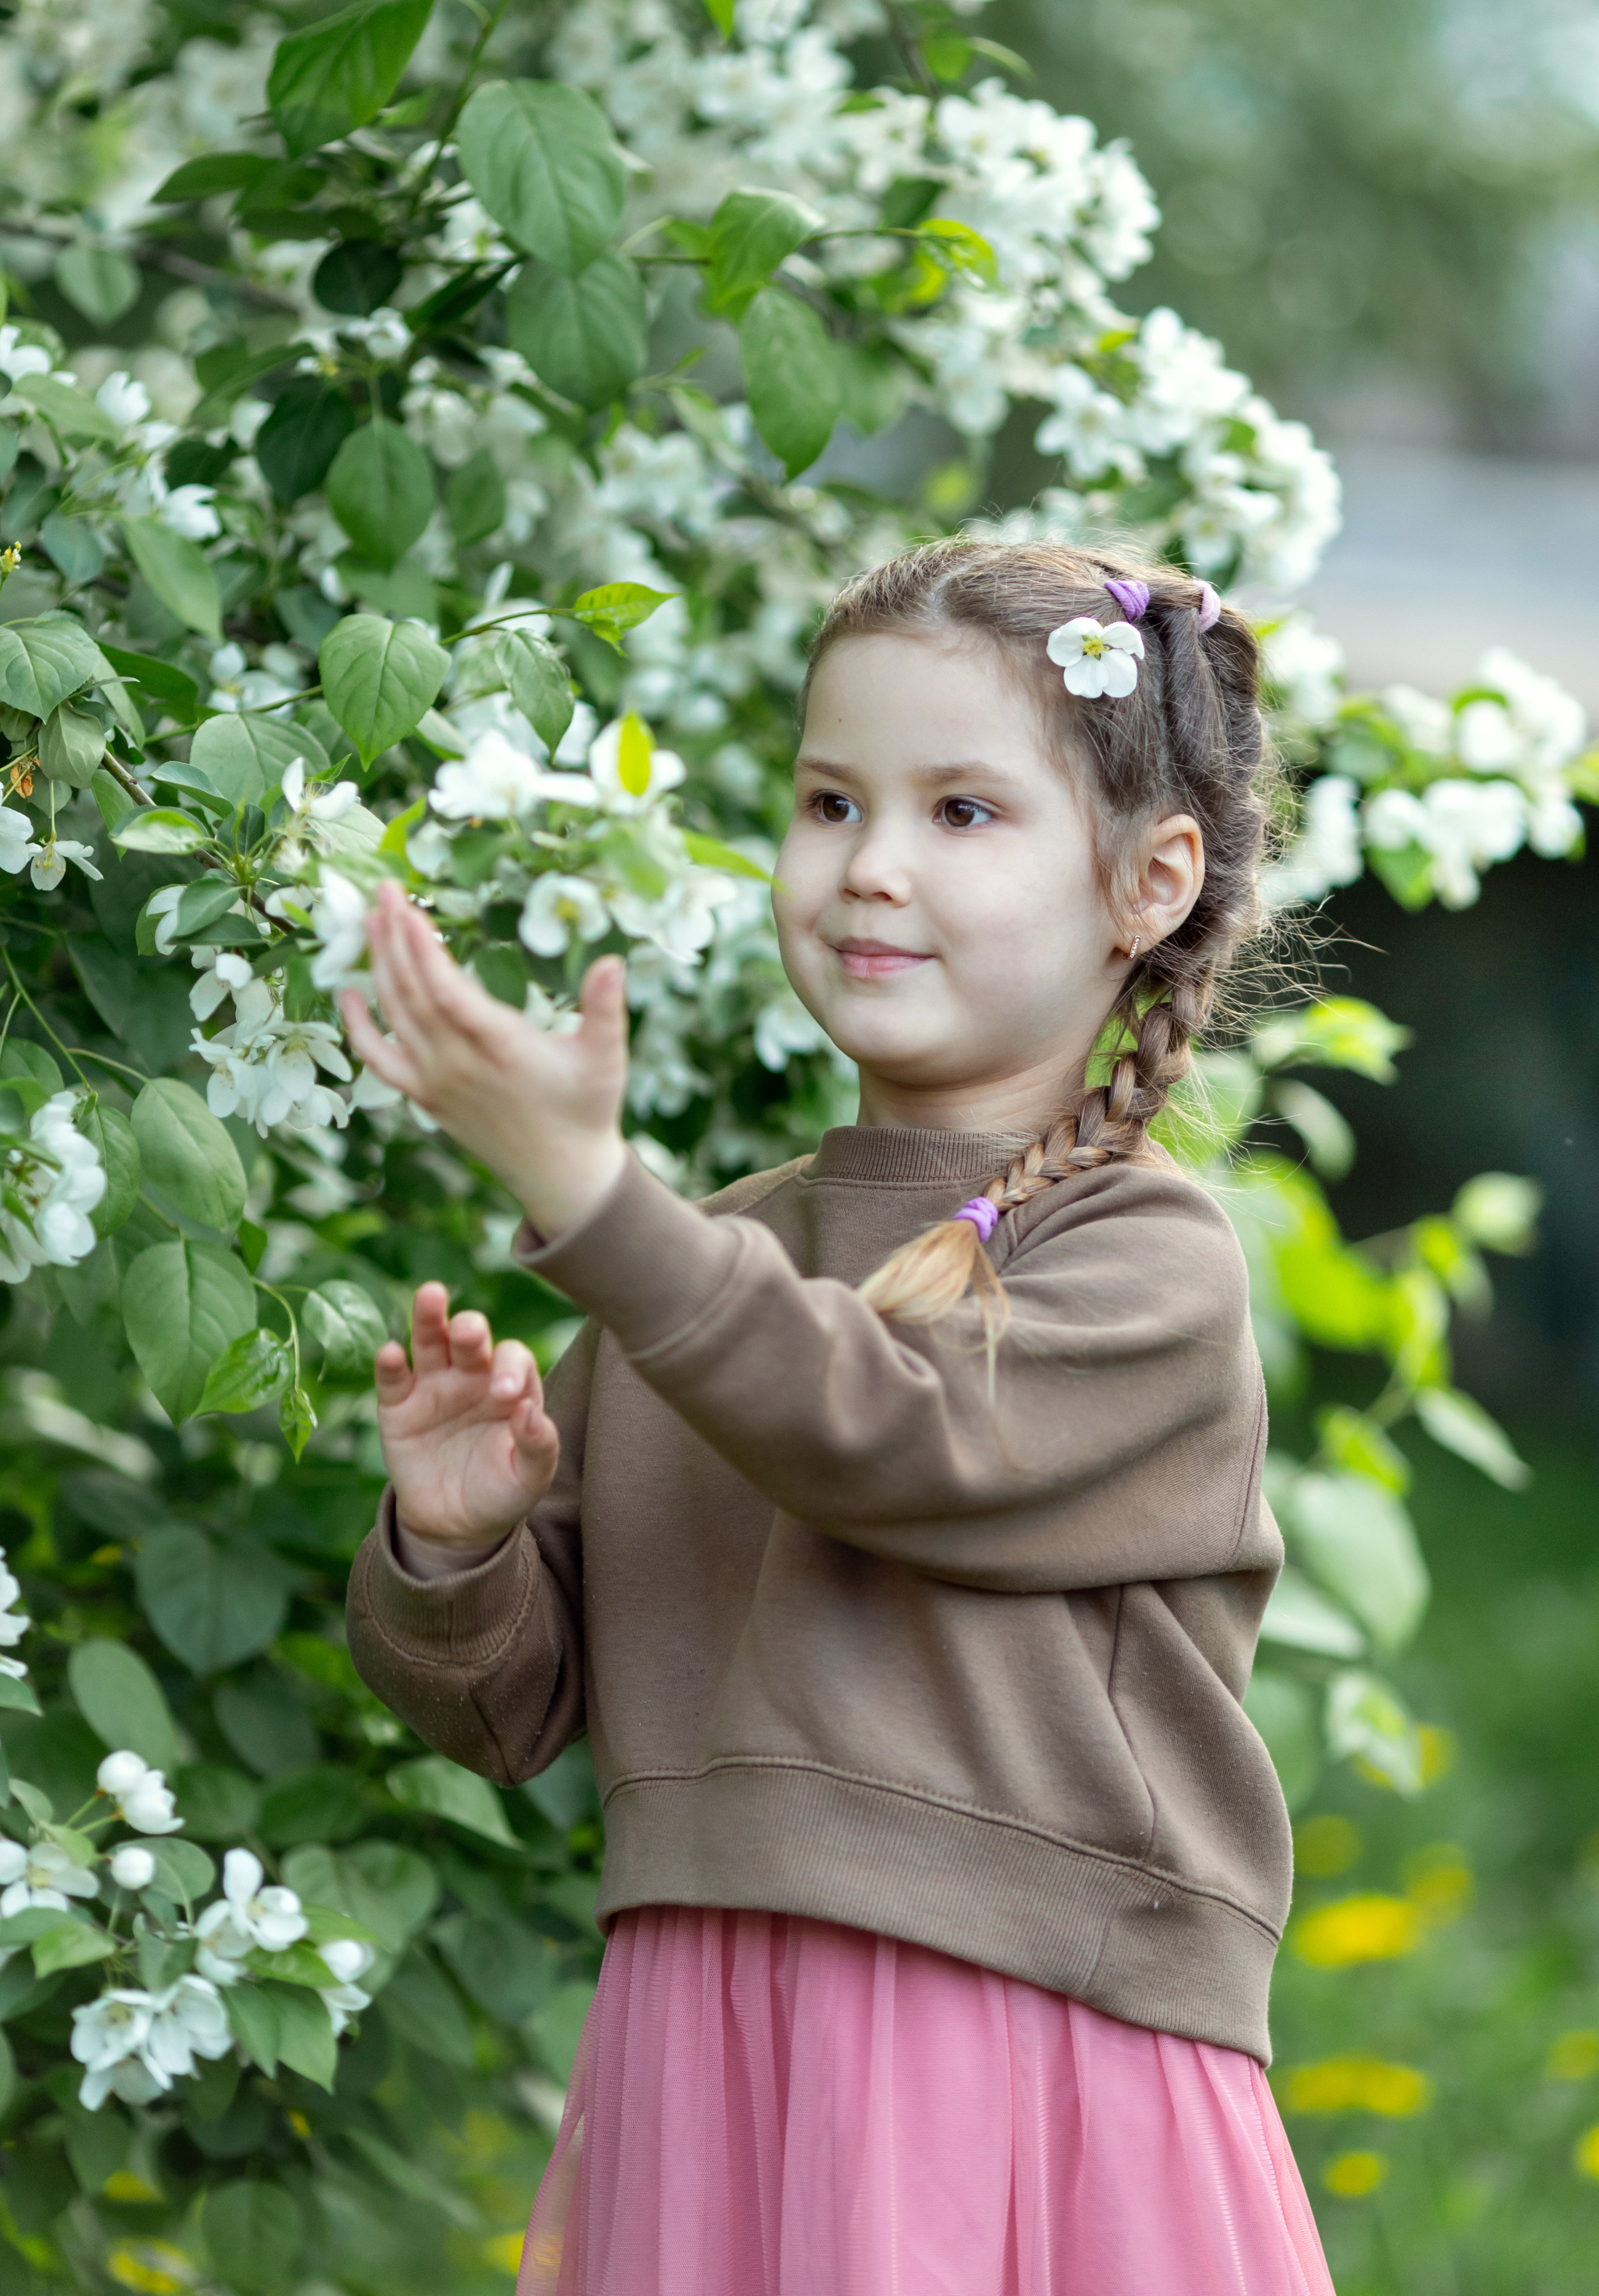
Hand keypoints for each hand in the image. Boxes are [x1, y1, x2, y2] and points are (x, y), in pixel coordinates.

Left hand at [341, 880, 628, 1238]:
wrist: (560, 1173)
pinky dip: (359, 1027)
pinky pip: (380, 1059)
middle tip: (382, 889)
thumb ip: (605, 1009)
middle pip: (411, 993)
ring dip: (379, 965)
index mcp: (501, 1049)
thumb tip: (613, 961)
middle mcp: (457, 1064)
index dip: (422, 949)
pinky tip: (348, 992)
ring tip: (371, 919)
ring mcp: (436, 1081)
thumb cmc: (587, 1108)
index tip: (406, 908)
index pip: (447, 992)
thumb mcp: (606, 1058)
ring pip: (394, 1016)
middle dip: (393, 938)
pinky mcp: (425, 1096)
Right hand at [378, 1284, 559, 1573]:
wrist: (456, 1525)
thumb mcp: (529, 1477)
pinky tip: (390, 1352)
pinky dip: (389, 1364)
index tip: (505, 1397)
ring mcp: (434, 1386)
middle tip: (469, 1332)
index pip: (514, 1359)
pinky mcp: (399, 1405)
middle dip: (470, 1329)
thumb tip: (531, 1410)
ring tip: (430, 1296)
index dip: (511, 1369)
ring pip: (431, 1342)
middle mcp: (473, 1376)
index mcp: (512, 1387)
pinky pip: (393, 1378)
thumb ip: (538, 1444)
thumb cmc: (502, 1492)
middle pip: (471, 1338)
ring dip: (430, 1318)